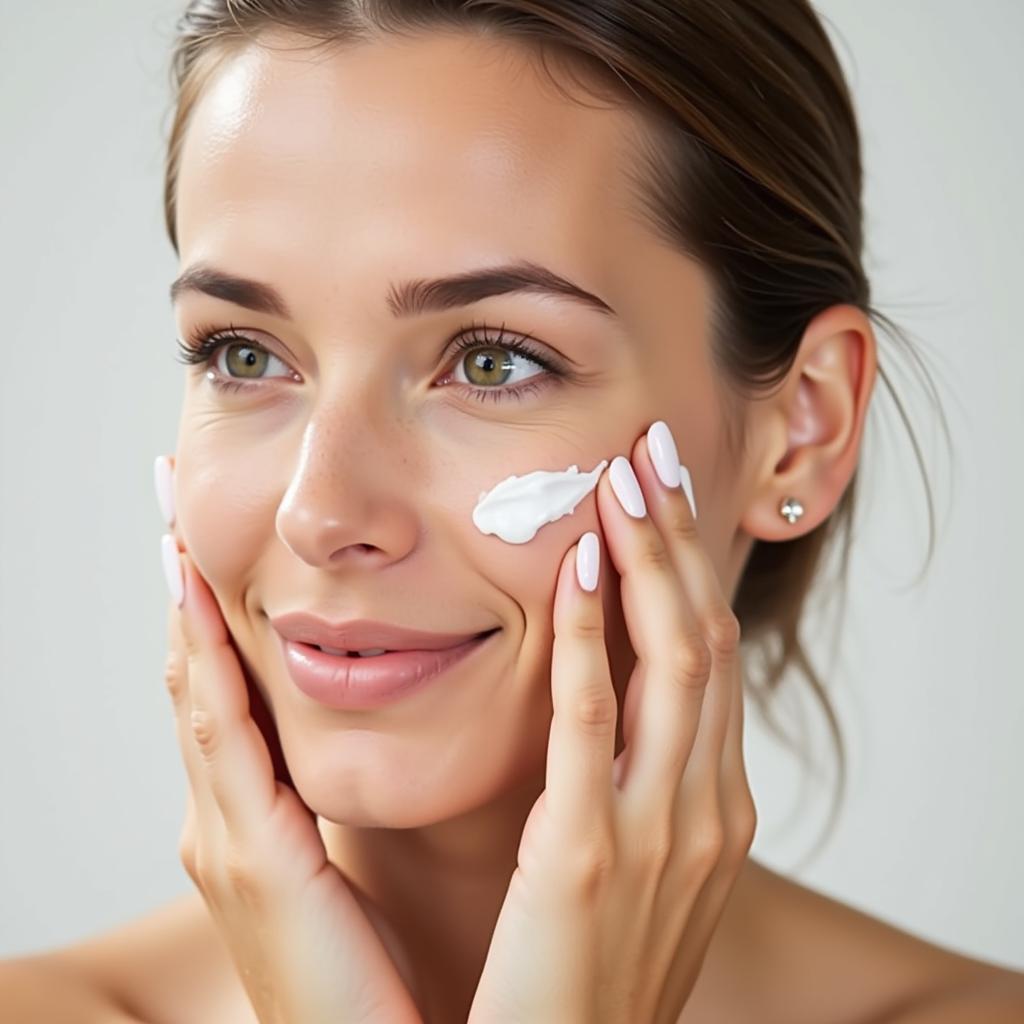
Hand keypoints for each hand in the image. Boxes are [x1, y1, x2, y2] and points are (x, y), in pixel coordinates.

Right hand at [161, 542, 424, 1023]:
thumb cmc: (362, 979)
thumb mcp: (331, 883)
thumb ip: (320, 820)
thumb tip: (333, 759)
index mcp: (245, 826)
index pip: (219, 701)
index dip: (203, 623)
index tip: (198, 550)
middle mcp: (218, 824)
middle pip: (193, 685)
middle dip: (179, 599)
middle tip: (169, 512)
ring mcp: (223, 840)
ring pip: (198, 699)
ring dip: (184, 614)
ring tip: (175, 534)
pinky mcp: (252, 860)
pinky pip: (226, 740)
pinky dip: (207, 667)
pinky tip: (198, 606)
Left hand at [466, 422, 757, 1023]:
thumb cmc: (585, 966)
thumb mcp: (635, 861)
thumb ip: (632, 779)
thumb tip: (607, 688)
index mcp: (713, 804)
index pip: (711, 656)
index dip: (691, 566)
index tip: (662, 492)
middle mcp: (706, 808)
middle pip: (707, 639)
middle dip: (682, 538)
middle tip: (651, 451)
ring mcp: (660, 834)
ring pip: (675, 664)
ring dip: (651, 563)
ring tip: (622, 479)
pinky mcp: (590, 860)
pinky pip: (595, 728)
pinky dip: (590, 641)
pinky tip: (577, 572)